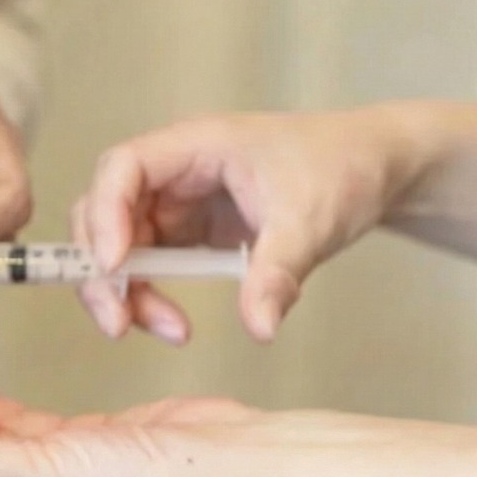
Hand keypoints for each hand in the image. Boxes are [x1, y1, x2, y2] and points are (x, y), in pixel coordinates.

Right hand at [71, 108, 424, 342]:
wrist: (374, 168)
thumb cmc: (342, 168)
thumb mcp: (312, 220)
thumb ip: (277, 272)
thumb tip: (258, 328)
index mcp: (194, 145)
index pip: (123, 168)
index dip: (106, 214)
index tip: (116, 266)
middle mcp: (173, 171)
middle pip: (103, 212)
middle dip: (102, 270)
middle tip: (118, 323)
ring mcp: (176, 202)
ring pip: (119, 247)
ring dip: (126, 293)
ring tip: (169, 331)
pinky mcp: (187, 232)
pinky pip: (148, 266)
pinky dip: (148, 298)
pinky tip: (174, 326)